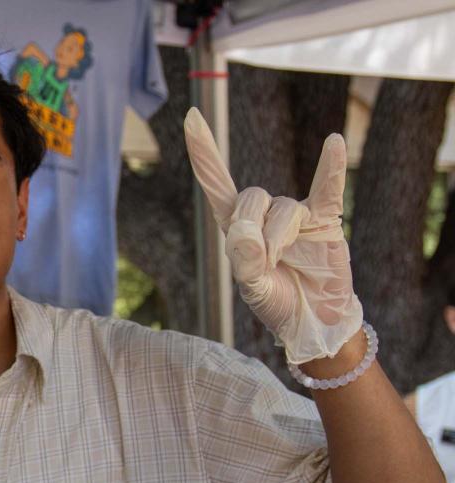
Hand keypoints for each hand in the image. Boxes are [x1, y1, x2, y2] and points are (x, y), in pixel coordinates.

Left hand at [184, 107, 363, 363]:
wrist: (314, 322)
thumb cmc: (278, 302)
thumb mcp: (252, 289)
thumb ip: (245, 263)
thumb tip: (245, 231)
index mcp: (237, 228)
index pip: (217, 185)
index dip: (204, 153)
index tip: (191, 118)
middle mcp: (264, 215)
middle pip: (251, 197)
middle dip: (252, 228)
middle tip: (262, 261)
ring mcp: (296, 215)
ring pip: (283, 209)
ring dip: (278, 237)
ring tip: (282, 264)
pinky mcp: (325, 219)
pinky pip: (328, 189)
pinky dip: (331, 168)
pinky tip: (334, 142)